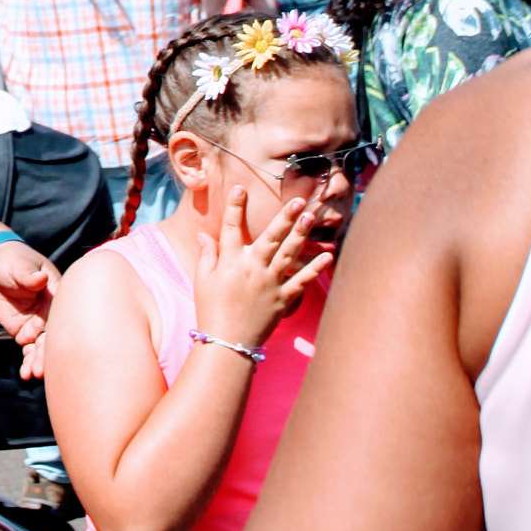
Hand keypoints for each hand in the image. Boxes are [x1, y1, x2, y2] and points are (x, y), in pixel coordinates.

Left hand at [0, 243, 60, 380]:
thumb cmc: (13, 262)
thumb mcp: (19, 265)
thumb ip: (29, 275)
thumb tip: (40, 278)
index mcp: (57, 295)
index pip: (63, 316)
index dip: (61, 332)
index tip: (55, 348)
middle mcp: (51, 313)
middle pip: (54, 336)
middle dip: (48, 354)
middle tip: (41, 370)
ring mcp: (39, 324)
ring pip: (42, 347)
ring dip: (39, 362)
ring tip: (32, 374)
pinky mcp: (25, 331)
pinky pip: (30, 349)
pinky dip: (28, 361)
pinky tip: (26, 374)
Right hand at [193, 187, 329, 350]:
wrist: (227, 342)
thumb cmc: (210, 309)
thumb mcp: (203, 280)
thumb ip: (207, 255)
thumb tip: (205, 235)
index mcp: (230, 261)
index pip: (232, 227)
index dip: (235, 206)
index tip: (240, 188)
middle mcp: (252, 268)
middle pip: (271, 236)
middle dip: (285, 216)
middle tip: (299, 200)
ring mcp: (270, 283)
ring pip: (289, 253)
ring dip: (301, 234)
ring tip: (311, 217)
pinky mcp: (283, 299)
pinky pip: (301, 281)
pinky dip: (315, 269)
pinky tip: (328, 256)